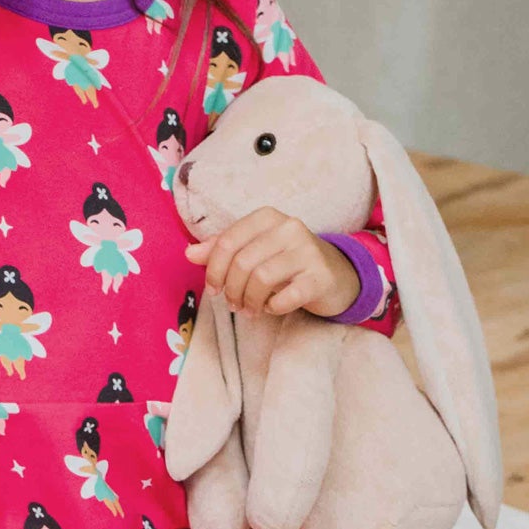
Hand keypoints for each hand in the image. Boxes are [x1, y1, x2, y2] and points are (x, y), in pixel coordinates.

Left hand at [186, 208, 360, 318]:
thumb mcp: (255, 250)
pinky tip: (273, 307)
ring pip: (261, 278)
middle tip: (233, 304)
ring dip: (249, 300)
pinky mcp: (320, 276)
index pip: (227, 242)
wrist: (338, 275)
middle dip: (231, 289)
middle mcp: (289, 228)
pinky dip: (274, 306)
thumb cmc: (287, 262)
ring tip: (249, 310)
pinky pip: (287, 296)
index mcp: (267, 217)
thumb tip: (189, 254)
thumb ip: (223, 250)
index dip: (213, 269)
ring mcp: (307, 251)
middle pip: (242, 262)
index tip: (213, 289)